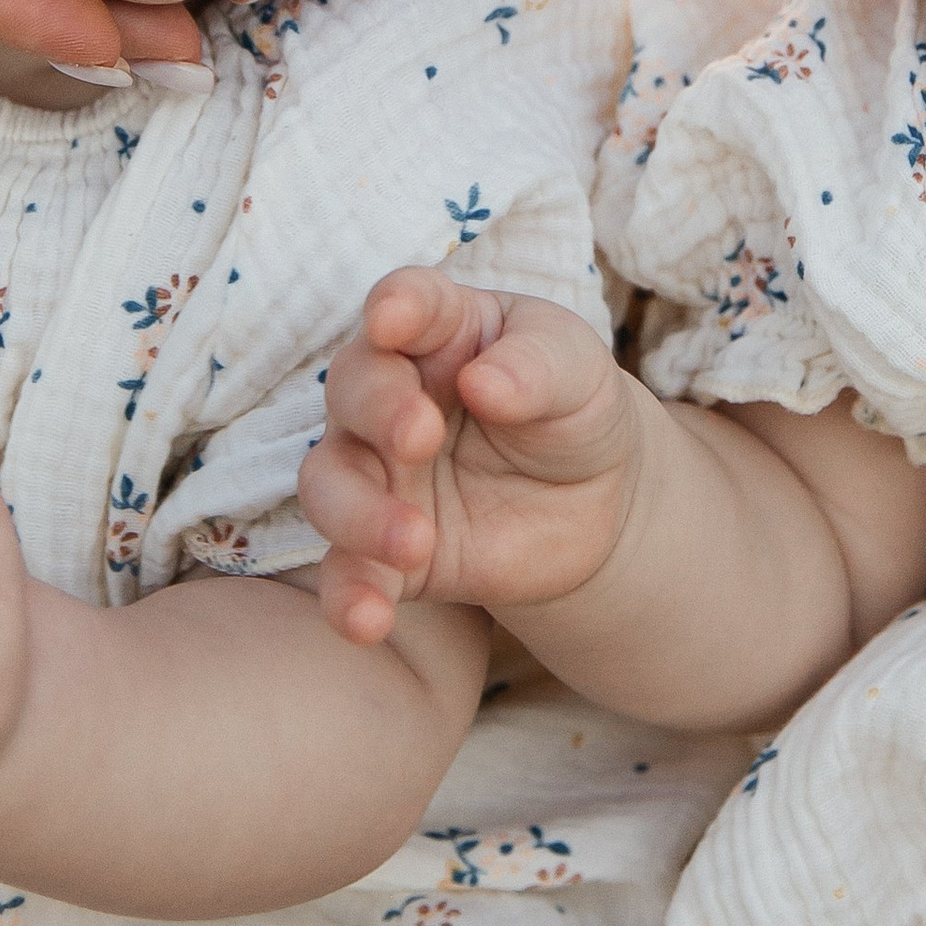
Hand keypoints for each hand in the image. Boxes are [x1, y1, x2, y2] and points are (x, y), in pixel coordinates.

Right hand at [302, 266, 650, 643]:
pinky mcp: (383, 551)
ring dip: (358, 513)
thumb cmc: (574, 410)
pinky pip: (346, 574)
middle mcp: (391, 396)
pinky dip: (349, 597)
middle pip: (354, 389)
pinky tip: (369, 622)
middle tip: (421, 436)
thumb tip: (484, 384)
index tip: (392, 317)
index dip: (396, 305)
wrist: (595, 505)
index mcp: (441, 331)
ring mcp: (380, 474)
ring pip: (329, 485)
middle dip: (379, 409)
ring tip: (415, 542)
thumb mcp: (580, 374)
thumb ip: (538, 368)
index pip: (407, 303)